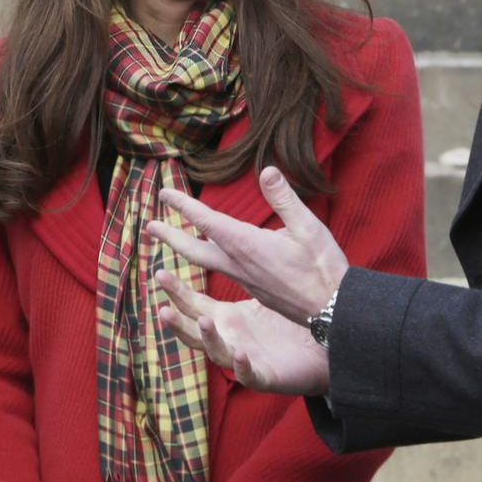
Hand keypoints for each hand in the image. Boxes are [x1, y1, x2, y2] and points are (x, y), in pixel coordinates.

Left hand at [143, 166, 347, 322]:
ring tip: (170, 240)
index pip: (206, 221)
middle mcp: (238, 264)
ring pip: (205, 262)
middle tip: (149, 225)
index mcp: (247, 245)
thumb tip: (267, 170)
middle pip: (194, 249)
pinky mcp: (253, 289)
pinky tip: (212, 256)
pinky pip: (221, 272)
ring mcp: (244, 280)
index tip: (164, 193)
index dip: (184, 206)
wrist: (332, 311)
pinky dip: (207, 261)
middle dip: (170, 235)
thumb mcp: (309, 227)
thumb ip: (285, 199)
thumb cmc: (322, 268)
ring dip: (184, 248)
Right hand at [155, 270, 329, 395]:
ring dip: (208, 339)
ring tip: (203, 321)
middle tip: (163, 308)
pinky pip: (249, 373)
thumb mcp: (261, 291)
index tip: (159, 272)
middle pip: (193, 331)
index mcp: (226, 319)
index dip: (175, 292)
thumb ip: (243, 267)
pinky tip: (241, 353)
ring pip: (216, 353)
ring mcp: (243, 359)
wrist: (318, 350)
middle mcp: (228, 340)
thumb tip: (228, 233)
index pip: (192, 304)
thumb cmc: (286, 322)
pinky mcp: (264, 376)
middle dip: (177, 322)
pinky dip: (242, 366)